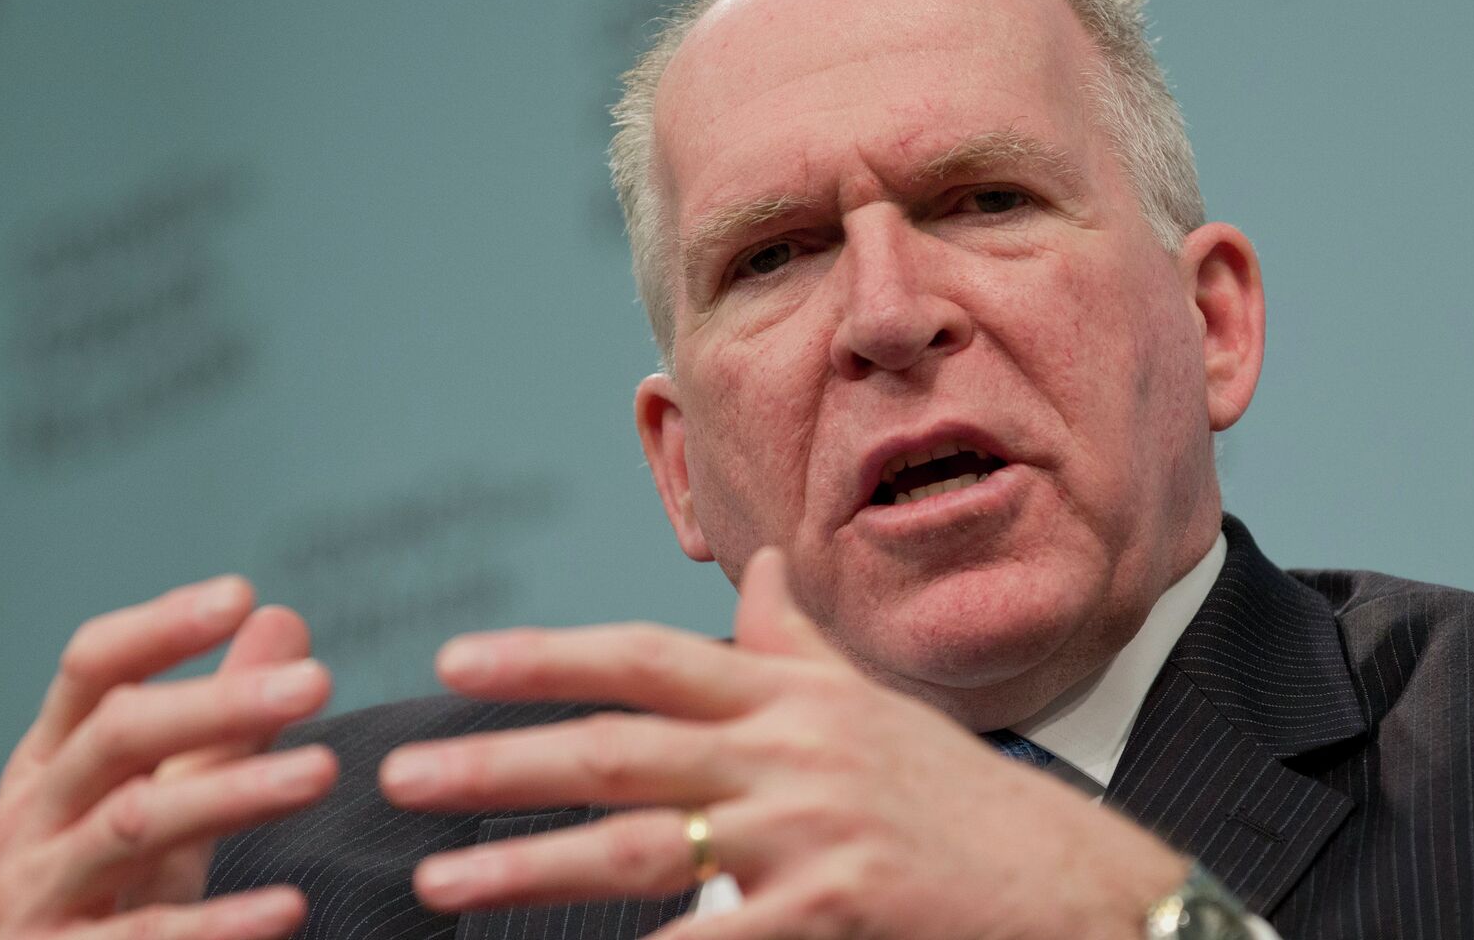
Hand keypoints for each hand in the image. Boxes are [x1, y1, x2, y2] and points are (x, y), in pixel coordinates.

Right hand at [0, 576, 337, 939]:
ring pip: (133, 825)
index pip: (92, 668)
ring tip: (324, 772)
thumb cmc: (85, 897)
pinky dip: (218, 926)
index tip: (240, 593)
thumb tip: (284, 619)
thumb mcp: (145, 803)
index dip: (160, 627)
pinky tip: (288, 909)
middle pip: (117, 735)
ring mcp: (32, 896)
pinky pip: (142, 939)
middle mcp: (29, 819)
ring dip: (233, 793)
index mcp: (49, 763)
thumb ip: (215, 723)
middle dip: (218, 703)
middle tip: (317, 681)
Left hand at [378, 549, 1186, 939]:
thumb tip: (754, 571)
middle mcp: (792, 750)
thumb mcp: (876, 705)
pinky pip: (715, 939)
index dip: (548, 656)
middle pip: (621, 747)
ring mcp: (812, 834)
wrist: (1071, 884)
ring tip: (441, 879)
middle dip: (501, 760)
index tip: (456, 663)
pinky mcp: (835, 912)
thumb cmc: (960, 798)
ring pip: (644, 844)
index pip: (649, 654)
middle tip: (402, 774)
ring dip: (531, 864)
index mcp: (794, 694)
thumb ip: (798, 643)